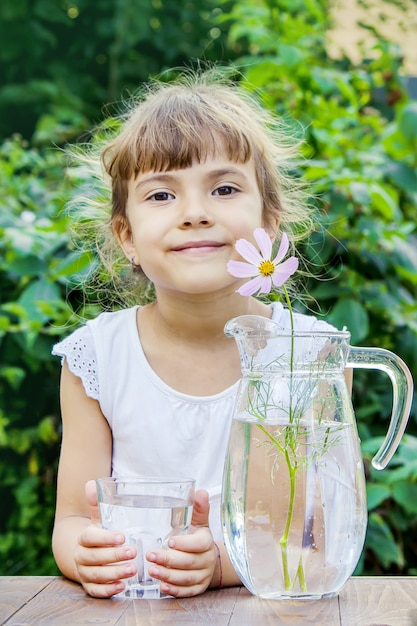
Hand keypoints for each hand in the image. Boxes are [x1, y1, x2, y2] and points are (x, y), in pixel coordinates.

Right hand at [74, 480, 137, 597]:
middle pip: (95, 558)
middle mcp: (81, 556)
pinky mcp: (89, 587)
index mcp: (83, 538)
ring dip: (115, 573)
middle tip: (133, 552)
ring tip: (133, 570)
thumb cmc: (98, 534)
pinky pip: (96, 591)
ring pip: (97, 575)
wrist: (85, 554)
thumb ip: (97, 504)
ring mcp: (84, 573)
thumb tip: (91, 484)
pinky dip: (108, 590)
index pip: (90, 537)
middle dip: (115, 556)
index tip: (122, 536)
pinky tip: (122, 586)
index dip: (105, 538)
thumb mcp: (98, 519)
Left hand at [146, 489, 217, 597]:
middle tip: (151, 556)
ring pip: (186, 578)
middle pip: (189, 562)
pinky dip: (175, 590)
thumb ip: (198, 509)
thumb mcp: (199, 524)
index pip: (199, 544)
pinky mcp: (198, 589)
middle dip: (169, 560)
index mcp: (206, 542)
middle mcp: (207, 560)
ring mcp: (203, 576)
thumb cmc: (198, 539)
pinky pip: (187, 592)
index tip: (169, 541)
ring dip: (168, 575)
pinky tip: (162, 586)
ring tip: (152, 571)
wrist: (210, 560)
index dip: (185, 544)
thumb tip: (200, 491)